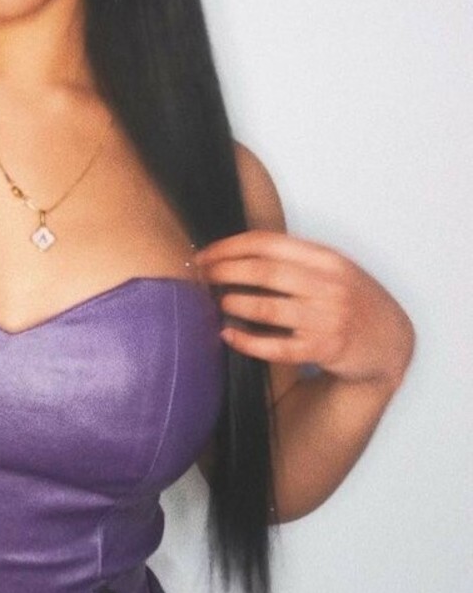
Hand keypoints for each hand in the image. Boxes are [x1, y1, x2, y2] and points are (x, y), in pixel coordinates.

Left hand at [193, 230, 414, 389]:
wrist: (392, 341)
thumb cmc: (354, 301)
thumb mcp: (334, 269)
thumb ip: (295, 259)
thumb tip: (236, 253)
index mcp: (326, 258)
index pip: (267, 243)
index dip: (228, 247)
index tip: (204, 254)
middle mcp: (328, 285)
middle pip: (263, 272)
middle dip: (223, 272)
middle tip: (201, 276)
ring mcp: (327, 318)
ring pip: (267, 308)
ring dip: (233, 304)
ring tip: (216, 302)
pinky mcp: (324, 350)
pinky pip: (276, 347)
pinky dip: (247, 341)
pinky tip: (228, 335)